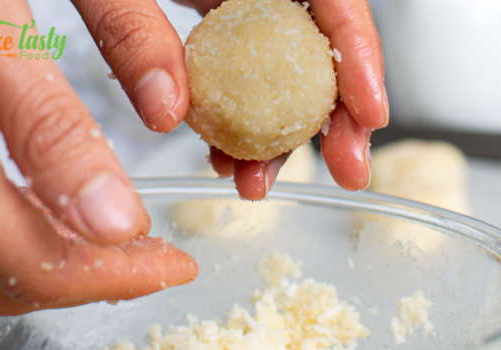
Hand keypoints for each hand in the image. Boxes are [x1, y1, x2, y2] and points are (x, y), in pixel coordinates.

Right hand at [0, 0, 197, 315]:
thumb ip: (53, 120)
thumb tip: (114, 218)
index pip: (33, 259)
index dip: (115, 277)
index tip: (170, 264)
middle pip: (1, 277)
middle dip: (90, 279)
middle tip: (151, 256)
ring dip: (48, 263)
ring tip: (112, 237)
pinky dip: (2, 238)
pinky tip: (44, 206)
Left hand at [71, 0, 386, 199]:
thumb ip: (131, 29)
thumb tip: (170, 111)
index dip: (357, 52)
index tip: (370, 115)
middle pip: (315, 40)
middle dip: (333, 112)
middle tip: (345, 170)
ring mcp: (231, 3)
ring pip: (280, 68)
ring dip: (278, 132)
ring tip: (256, 182)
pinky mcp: (210, 26)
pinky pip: (241, 74)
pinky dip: (238, 120)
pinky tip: (225, 156)